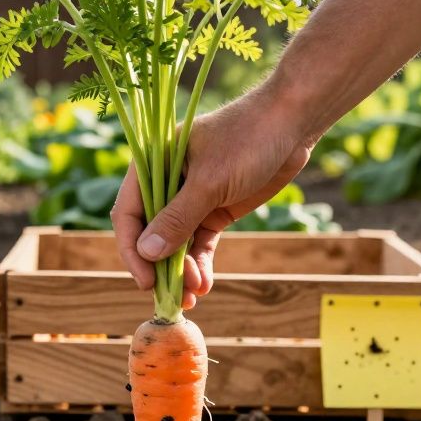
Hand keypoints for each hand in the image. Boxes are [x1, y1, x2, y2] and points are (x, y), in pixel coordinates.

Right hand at [110, 86, 312, 308]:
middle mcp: (166, 183)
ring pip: (177, 244)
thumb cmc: (247, 140)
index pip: (128, 213)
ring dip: (182, 271)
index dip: (132, 250)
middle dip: (160, 267)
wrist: (292, 124)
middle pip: (151, 234)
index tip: (145, 280)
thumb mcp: (210, 182)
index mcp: (152, 165)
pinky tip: (205, 285)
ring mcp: (191, 198)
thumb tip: (147, 252)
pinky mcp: (215, 209)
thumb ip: (178, 218)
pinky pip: (200, 243)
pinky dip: (201, 264)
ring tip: (196, 294)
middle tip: (173, 297)